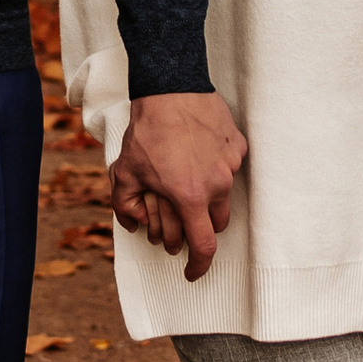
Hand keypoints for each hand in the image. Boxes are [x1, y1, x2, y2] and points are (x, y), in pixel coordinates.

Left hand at [112, 91, 246, 281]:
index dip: (199, 266)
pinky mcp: (237, 145)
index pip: (204, 246)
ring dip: (208, 196)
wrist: (171, 89)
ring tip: (186, 175)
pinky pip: (229, 166)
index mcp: (190, 197)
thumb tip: (135, 226)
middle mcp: (216, 185)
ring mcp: (230, 165)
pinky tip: (197, 150)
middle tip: (181, 214)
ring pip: (224, 195)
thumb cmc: (148, 131)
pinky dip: (215, 166)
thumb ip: (127, 206)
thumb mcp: (125, 172)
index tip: (192, 272)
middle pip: (216, 223)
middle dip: (200, 226)